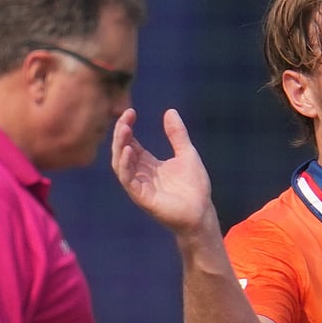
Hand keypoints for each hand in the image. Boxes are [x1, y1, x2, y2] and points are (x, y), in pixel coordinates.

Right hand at [111, 108, 216, 234]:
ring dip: (120, 146)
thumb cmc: (194, 187)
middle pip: (122, 151)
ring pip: (120, 164)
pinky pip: (128, 180)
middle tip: (125, 116)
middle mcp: (140, 174)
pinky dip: (125, 164)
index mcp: (148, 164)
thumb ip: (177, 134)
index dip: (128, 127)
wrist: (202, 211)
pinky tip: (129, 150)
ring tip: (124, 129)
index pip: (131, 143)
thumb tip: (170, 111)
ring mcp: (139, 186)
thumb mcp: (187, 153)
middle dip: (121, 133)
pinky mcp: (141, 197)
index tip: (131, 112)